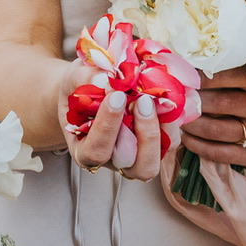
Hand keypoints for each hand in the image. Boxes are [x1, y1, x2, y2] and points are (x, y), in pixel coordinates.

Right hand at [58, 56, 164, 181]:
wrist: (92, 85)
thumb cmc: (79, 87)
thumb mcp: (75, 79)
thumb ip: (85, 78)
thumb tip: (105, 78)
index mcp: (86, 151)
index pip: (97, 151)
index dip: (108, 126)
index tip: (116, 96)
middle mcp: (115, 159)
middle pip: (139, 167)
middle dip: (145, 134)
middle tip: (143, 100)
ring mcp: (138, 154)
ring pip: (160, 155)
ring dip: (162, 127)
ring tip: (156, 96)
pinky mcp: (157, 142)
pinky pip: (171, 138)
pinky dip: (171, 118)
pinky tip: (164, 94)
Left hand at [179, 66, 245, 166]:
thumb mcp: (244, 85)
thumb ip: (221, 79)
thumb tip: (184, 74)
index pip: (231, 76)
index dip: (204, 77)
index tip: (183, 78)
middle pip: (221, 103)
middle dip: (193, 103)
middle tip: (175, 102)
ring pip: (215, 130)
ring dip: (190, 125)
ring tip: (178, 119)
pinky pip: (217, 152)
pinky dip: (196, 145)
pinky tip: (186, 137)